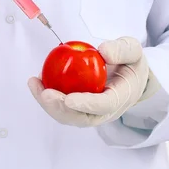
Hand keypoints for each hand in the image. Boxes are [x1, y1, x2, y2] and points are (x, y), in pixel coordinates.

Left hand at [28, 37, 159, 126]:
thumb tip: (103, 52)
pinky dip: (47, 98)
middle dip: (60, 109)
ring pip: (67, 116)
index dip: (85, 105)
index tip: (69, 99)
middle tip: (45, 93)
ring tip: (34, 85)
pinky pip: (61, 108)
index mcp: (121, 98)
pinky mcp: (79, 110)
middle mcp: (105, 111)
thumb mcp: (133, 50)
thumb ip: (121, 49)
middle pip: (80, 118)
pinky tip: (36, 83)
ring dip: (48, 105)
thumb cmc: (131, 64)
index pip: (103, 105)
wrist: (130, 78)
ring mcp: (91, 113)